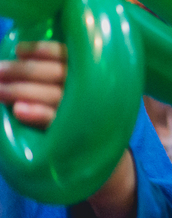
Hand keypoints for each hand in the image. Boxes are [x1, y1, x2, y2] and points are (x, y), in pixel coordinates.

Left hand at [0, 42, 136, 217]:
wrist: (108, 166)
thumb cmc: (84, 125)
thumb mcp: (82, 98)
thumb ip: (62, 81)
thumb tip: (25, 61)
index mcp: (96, 77)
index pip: (70, 56)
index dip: (43, 50)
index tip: (18, 50)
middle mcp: (96, 91)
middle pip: (57, 73)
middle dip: (23, 70)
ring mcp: (88, 113)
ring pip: (53, 94)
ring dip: (21, 90)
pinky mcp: (79, 136)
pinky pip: (56, 121)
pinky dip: (37, 113)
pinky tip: (17, 111)